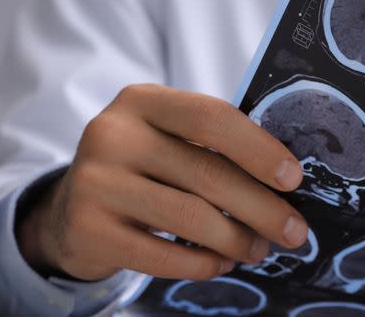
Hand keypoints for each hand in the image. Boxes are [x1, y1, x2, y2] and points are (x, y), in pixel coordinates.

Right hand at [17, 84, 306, 280]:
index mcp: (142, 100)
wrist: (70, 209)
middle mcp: (113, 134)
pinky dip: (201, 263)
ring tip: (259, 249)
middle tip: (294, 231)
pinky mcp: (88, 229)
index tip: (294, 179)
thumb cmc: (141, 166)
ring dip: (237, 239)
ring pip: (190, 217)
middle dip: (262, 207)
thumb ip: (212, 144)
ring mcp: (95, 182)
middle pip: (207, 172)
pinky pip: (161, 255)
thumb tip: (284, 178)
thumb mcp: (166, 137)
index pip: (211, 117)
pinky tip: (220, 263)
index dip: (258, 148)